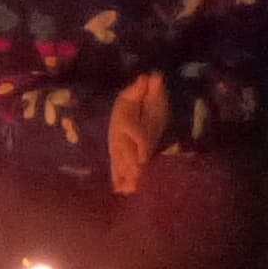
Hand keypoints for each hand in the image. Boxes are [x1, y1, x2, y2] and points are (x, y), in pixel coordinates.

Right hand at [108, 71, 169, 198]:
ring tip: (128, 190)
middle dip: (129, 165)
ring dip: (123, 176)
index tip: (144, 159)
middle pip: (124, 151)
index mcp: (124, 118)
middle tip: (136, 179)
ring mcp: (117, 146)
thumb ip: (146, 87)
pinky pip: (116, 168)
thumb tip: (151, 76)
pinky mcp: (118, 155)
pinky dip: (118, 180)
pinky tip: (121, 191)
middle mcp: (118, 134)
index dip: (140, 145)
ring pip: (119, 162)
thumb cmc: (137, 99)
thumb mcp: (142, 91)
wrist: (126, 108)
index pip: (134, 133)